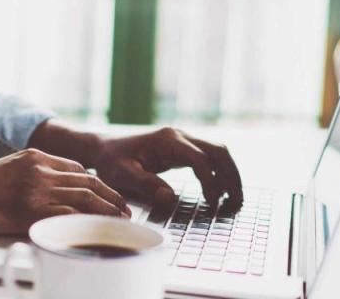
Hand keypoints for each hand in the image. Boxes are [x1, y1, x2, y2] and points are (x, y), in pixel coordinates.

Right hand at [0, 148, 130, 240]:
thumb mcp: (4, 174)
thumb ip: (29, 179)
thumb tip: (50, 195)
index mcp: (32, 156)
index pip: (76, 168)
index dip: (97, 184)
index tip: (107, 195)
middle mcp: (38, 169)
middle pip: (88, 181)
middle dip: (111, 196)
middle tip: (124, 209)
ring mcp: (36, 189)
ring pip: (86, 197)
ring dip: (108, 210)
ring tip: (120, 221)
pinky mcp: (32, 211)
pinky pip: (70, 216)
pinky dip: (89, 223)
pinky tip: (99, 231)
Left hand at [90, 127, 242, 212]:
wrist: (103, 148)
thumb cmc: (110, 161)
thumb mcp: (122, 174)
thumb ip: (146, 184)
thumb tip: (170, 198)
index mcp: (167, 141)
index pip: (200, 160)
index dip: (210, 182)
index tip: (213, 203)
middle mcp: (179, 136)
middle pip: (218, 151)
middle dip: (231, 176)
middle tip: (237, 202)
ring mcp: (182, 141)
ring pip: (218, 152)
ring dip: (229, 174)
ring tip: (235, 199)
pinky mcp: (181, 149)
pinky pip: (209, 158)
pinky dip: (219, 173)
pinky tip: (220, 192)